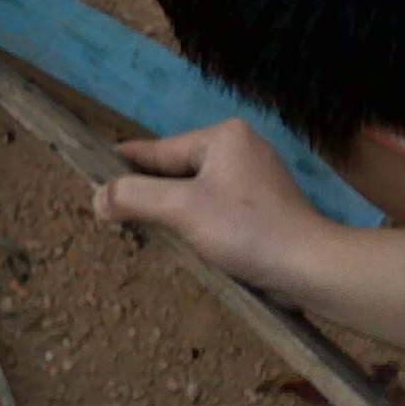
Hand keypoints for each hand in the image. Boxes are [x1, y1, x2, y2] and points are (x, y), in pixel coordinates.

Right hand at [93, 118, 335, 296]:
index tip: (91, 177)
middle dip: (149, 193)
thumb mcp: (181, 210)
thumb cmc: (246, 231)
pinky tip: (184, 240)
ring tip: (143, 230)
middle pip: (176, 169)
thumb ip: (135, 197)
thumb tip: (97, 197)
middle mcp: (240, 147)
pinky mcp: (265, 205)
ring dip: (171, 209)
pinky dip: (196, 219)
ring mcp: (256, 176)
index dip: (123, 167)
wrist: (313, 269)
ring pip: (195, 189)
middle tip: (114, 216)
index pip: (158, 150)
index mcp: (222, 136)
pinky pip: (216, 204)